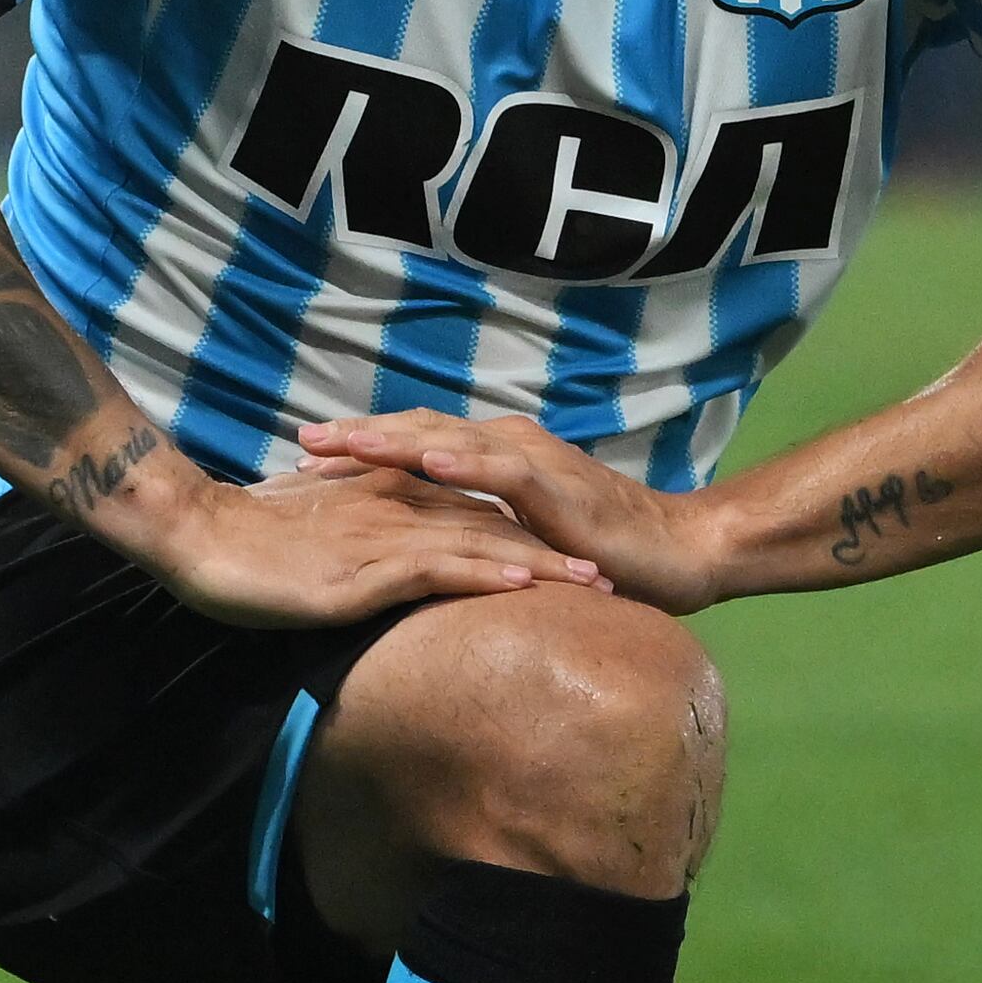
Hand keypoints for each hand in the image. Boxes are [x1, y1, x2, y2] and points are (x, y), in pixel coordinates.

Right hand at [132, 457, 605, 629]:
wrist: (194, 534)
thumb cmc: (245, 545)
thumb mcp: (316, 546)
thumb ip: (355, 546)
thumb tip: (380, 571)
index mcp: (389, 502)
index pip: (470, 512)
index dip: (524, 531)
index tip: (573, 550)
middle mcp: (397, 510)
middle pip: (493, 525)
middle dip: (553, 547)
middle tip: (610, 570)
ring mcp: (384, 534)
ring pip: (479, 542)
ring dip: (540, 563)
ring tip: (593, 582)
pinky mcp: (365, 564)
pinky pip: (436, 565)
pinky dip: (484, 571)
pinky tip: (523, 583)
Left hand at [290, 410, 728, 612]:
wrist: (680, 550)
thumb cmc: (607, 549)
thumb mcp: (527, 538)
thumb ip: (485, 530)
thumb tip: (434, 549)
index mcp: (499, 457)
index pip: (418, 444)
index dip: (365, 447)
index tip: (309, 455)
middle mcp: (509, 447)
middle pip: (420, 432)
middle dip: (360, 437)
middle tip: (301, 440)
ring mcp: (532, 461)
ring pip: (450, 440)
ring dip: (394, 440)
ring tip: (343, 442)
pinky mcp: (556, 486)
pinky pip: (500, 469)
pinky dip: (461, 460)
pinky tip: (424, 459)